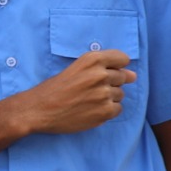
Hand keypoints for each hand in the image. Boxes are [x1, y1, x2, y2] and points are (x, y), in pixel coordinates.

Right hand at [15, 49, 135, 135]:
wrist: (37, 110)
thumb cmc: (53, 89)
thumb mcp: (75, 69)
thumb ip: (104, 68)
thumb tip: (134, 76)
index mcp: (92, 60)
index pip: (123, 59)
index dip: (115, 67)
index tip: (104, 73)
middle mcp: (100, 75)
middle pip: (122, 77)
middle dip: (110, 84)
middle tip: (90, 90)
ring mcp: (104, 94)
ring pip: (120, 94)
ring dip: (108, 98)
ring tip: (87, 101)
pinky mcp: (105, 112)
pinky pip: (118, 109)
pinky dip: (106, 111)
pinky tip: (90, 110)